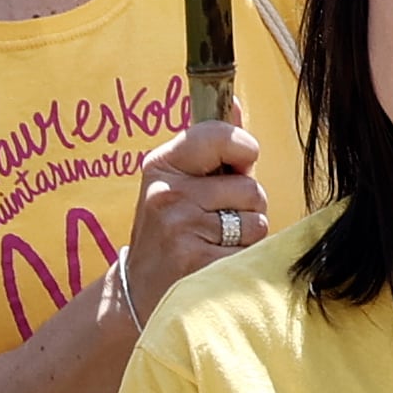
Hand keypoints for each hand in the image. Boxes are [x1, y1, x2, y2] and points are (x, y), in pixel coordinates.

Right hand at [122, 103, 266, 325]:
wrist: (136, 291)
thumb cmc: (169, 226)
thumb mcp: (178, 179)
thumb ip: (211, 144)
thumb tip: (234, 101)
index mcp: (162, 165)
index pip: (222, 136)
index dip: (244, 148)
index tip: (241, 162)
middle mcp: (168, 196)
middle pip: (250, 186)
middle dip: (247, 203)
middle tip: (220, 217)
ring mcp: (181, 231)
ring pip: (256, 220)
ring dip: (248, 232)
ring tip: (218, 240)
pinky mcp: (197, 266)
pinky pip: (250, 252)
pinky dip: (243, 259)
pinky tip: (217, 262)